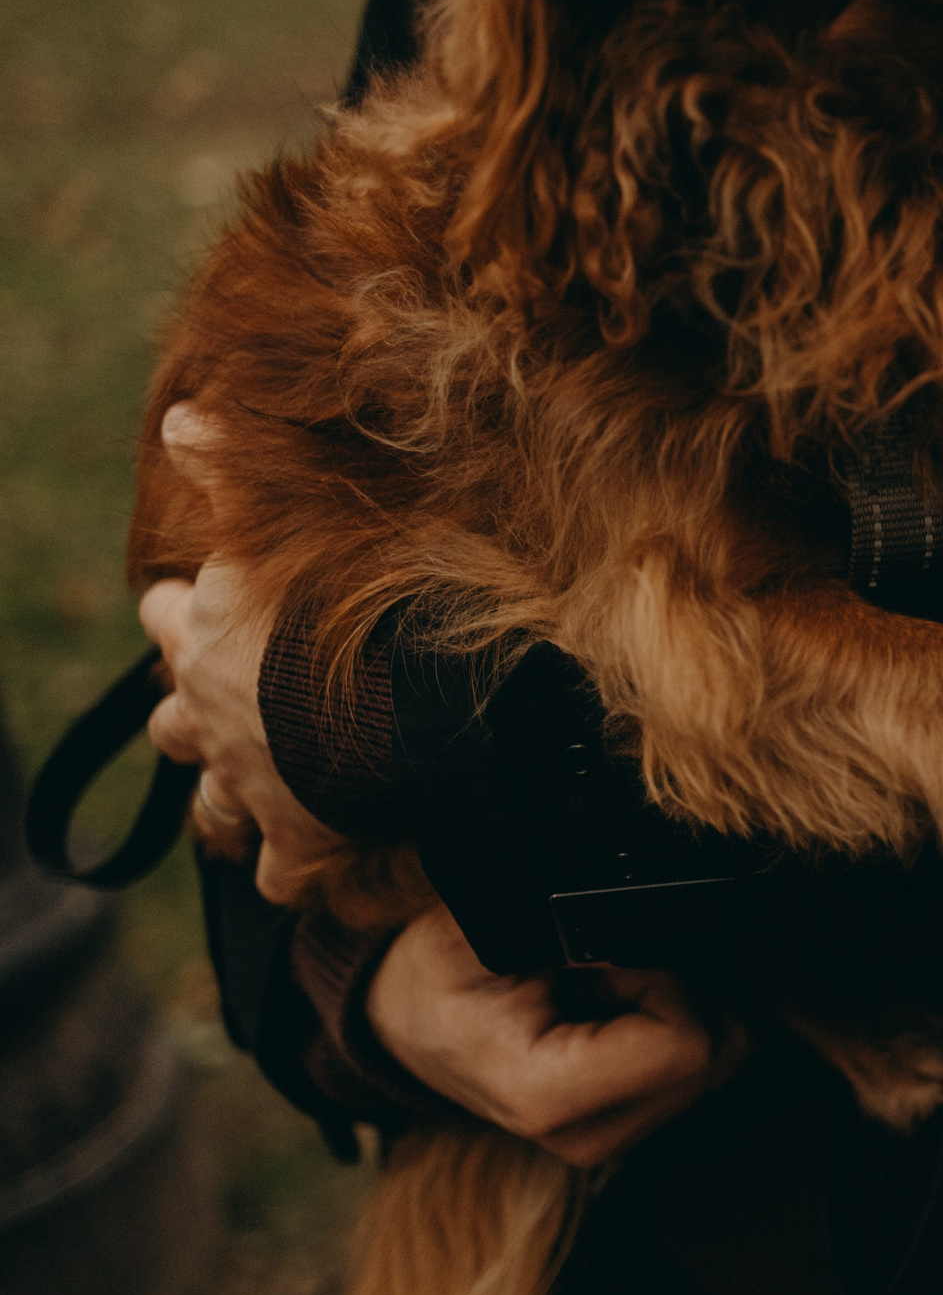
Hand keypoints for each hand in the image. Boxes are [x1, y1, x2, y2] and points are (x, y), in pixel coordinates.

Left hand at [139, 404, 345, 902]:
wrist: (423, 711)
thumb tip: (178, 417)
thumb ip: (235, 471)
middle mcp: (214, 715)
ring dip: (232, 795)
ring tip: (266, 785)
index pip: (168, 616)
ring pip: (212, 804)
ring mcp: (252, 788)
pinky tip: (322, 860)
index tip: (206, 602)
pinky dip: (294, 869)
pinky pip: (278, 877)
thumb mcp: (302, 516)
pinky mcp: (298, 851)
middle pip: (175, 721)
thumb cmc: (373, 607)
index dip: (186, 608)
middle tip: (239, 700)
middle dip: (196, 710)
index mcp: (211, 634)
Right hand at [369, 903, 741, 1166]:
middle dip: (680, 992)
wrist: (403, 1021)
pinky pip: (700, 1062)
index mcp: (546, 1095)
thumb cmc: (440, 972)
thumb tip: (656, 918)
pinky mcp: (628, 1125)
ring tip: (601, 988)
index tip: (610, 954)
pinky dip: (673, 1021)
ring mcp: (610, 1138)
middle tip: (605, 970)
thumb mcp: (490, 928)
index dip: (667, 980)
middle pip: (714, 1054)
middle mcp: (585, 1135)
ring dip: (677, 1005)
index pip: (685, 1045)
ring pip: (718, 1058)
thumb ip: (574, 929)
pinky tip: (614, 1007)